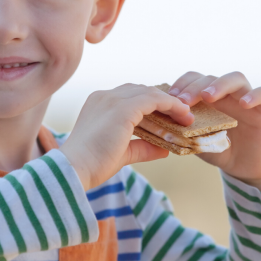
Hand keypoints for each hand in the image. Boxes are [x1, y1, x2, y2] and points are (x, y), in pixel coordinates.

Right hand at [60, 84, 193, 190]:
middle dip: (162, 101)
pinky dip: (170, 105)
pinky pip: (154, 99)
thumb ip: (142, 147)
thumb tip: (164, 149)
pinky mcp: (123, 108)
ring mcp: (113, 100)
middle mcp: (105, 97)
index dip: (151, 103)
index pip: (130, 96)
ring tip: (186, 115)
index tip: (168, 114)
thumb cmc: (91, 165)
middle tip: (181, 114)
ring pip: (150, 92)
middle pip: (141, 90)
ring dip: (170, 102)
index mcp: (99, 104)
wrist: (74, 169)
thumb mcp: (122, 153)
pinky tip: (182, 114)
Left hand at [169, 71, 260, 199]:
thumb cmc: (220, 150)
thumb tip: (161, 125)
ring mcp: (246, 99)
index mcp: (208, 98)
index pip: (194, 79)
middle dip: (194, 87)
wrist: (245, 168)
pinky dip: (255, 95)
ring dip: (220, 84)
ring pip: (236, 78)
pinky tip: (244, 103)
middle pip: (211, 78)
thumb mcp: (197, 141)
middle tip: (183, 101)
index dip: (181, 84)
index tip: (170, 98)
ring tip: (208, 96)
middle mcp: (226, 94)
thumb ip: (183, 131)